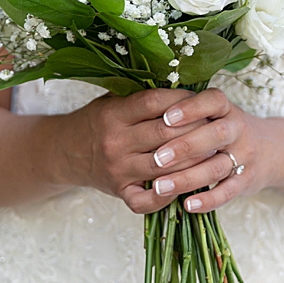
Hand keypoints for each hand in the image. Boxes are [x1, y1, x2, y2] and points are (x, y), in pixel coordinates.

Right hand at [57, 88, 205, 213]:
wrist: (66, 152)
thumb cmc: (99, 121)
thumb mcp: (113, 99)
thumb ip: (142, 94)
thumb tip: (185, 81)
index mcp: (113, 114)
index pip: (155, 102)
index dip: (183, 100)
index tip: (201, 99)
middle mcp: (115, 142)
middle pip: (165, 134)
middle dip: (196, 129)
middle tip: (216, 126)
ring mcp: (118, 170)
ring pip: (165, 167)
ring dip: (194, 161)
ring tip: (213, 152)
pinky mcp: (120, 192)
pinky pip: (148, 201)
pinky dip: (170, 196)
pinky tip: (186, 186)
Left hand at [148, 88, 277, 213]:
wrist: (271, 150)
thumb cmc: (227, 129)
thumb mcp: (214, 113)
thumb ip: (188, 110)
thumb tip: (146, 110)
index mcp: (226, 109)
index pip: (213, 101)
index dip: (190, 108)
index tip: (166, 117)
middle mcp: (238, 130)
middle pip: (215, 134)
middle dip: (184, 146)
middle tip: (156, 158)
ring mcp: (244, 156)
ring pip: (217, 167)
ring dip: (188, 178)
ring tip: (160, 187)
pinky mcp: (246, 181)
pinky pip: (228, 192)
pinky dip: (208, 200)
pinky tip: (187, 205)